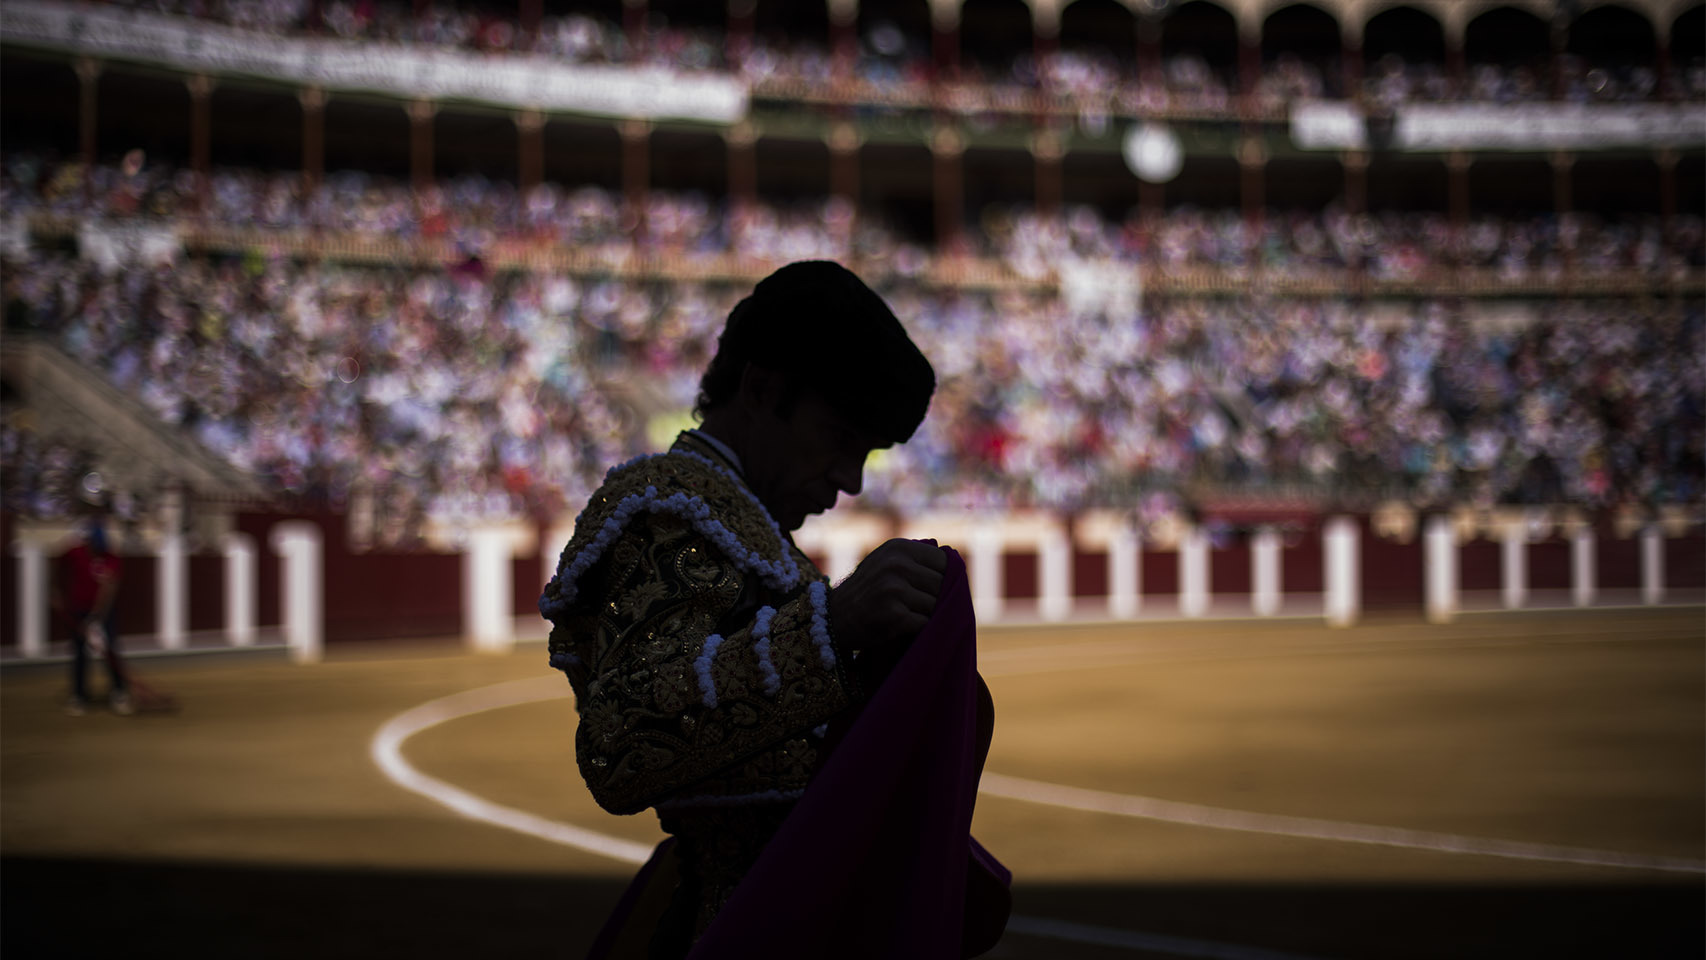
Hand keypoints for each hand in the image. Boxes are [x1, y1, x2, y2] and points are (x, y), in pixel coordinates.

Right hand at [827, 539, 945, 654]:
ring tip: (906, 614)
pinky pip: (925, 623)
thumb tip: (955, 561)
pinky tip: (901, 626)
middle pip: (942, 584)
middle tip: (917, 606)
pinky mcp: (895, 615)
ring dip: (926, 614)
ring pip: (936, 605)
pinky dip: (918, 629)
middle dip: (935, 598)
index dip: (944, 578)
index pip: (943, 561)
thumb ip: (915, 559)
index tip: (932, 589)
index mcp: (898, 548)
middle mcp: (896, 565)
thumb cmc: (867, 591)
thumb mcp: (885, 562)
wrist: (834, 619)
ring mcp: (895, 590)